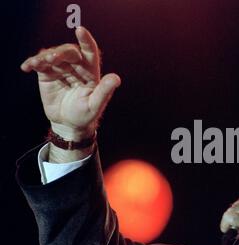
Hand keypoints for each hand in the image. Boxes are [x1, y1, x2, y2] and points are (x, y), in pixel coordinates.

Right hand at [20, 26, 120, 140]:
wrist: (68, 124)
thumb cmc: (86, 115)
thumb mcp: (95, 105)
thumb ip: (104, 91)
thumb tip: (116, 78)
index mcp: (91, 71)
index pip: (90, 51)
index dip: (86, 40)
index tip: (80, 30)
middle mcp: (76, 67)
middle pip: (69, 51)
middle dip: (61, 51)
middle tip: (53, 58)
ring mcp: (61, 69)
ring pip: (52, 54)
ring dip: (45, 56)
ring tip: (39, 62)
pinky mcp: (47, 74)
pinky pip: (39, 63)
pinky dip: (33, 63)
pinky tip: (27, 67)